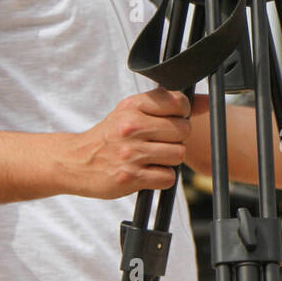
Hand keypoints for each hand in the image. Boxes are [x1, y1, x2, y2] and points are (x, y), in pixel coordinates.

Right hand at [62, 87, 197, 199]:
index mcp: (133, 106)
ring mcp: (131, 153)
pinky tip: (146, 173)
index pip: (178, 102)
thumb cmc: (109, 136)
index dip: (182, 113)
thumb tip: (206, 102)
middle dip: (176, 139)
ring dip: (169, 160)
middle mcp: (131, 127)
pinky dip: (161, 178)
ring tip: (151, 158)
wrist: (75, 162)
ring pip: (178, 155)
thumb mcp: (131, 112)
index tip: (173, 120)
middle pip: (183, 131)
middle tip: (160, 143)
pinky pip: (168, 178)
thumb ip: (167, 105)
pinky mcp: (131, 177)